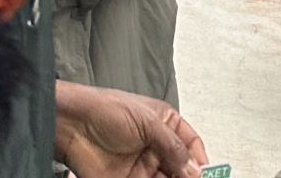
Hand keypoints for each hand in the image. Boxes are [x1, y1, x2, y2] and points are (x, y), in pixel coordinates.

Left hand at [53, 81, 204, 177]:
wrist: (73, 126)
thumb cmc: (105, 109)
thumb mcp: (147, 121)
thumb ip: (173, 146)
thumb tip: (194, 168)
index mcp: (164, 124)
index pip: (191, 145)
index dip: (201, 160)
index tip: (208, 174)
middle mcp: (155, 147)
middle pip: (181, 168)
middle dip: (189, 177)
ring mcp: (142, 167)